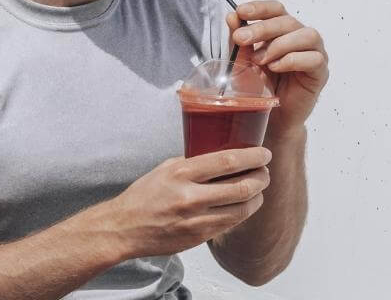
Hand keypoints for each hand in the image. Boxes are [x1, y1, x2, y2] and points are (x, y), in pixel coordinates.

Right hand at [99, 148, 270, 258]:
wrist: (125, 228)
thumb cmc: (144, 196)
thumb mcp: (166, 168)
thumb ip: (193, 162)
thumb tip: (221, 155)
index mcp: (182, 173)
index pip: (228, 161)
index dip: (253, 157)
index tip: (264, 153)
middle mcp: (191, 197)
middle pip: (242, 187)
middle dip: (261, 177)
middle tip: (266, 171)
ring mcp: (196, 220)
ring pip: (242, 209)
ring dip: (257, 197)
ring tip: (259, 189)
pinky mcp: (199, 237)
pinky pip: (231, 224)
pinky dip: (244, 212)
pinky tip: (245, 204)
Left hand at [227, 0, 328, 137]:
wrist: (273, 117)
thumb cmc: (263, 87)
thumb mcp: (246, 62)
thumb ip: (241, 41)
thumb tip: (232, 17)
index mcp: (284, 31)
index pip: (276, 10)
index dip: (260, 8)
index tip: (241, 12)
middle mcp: (301, 38)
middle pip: (288, 21)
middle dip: (263, 28)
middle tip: (242, 38)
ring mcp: (314, 53)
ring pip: (307, 35)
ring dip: (280, 44)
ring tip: (261, 60)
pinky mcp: (320, 72)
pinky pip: (314, 58)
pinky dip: (293, 60)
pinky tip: (276, 67)